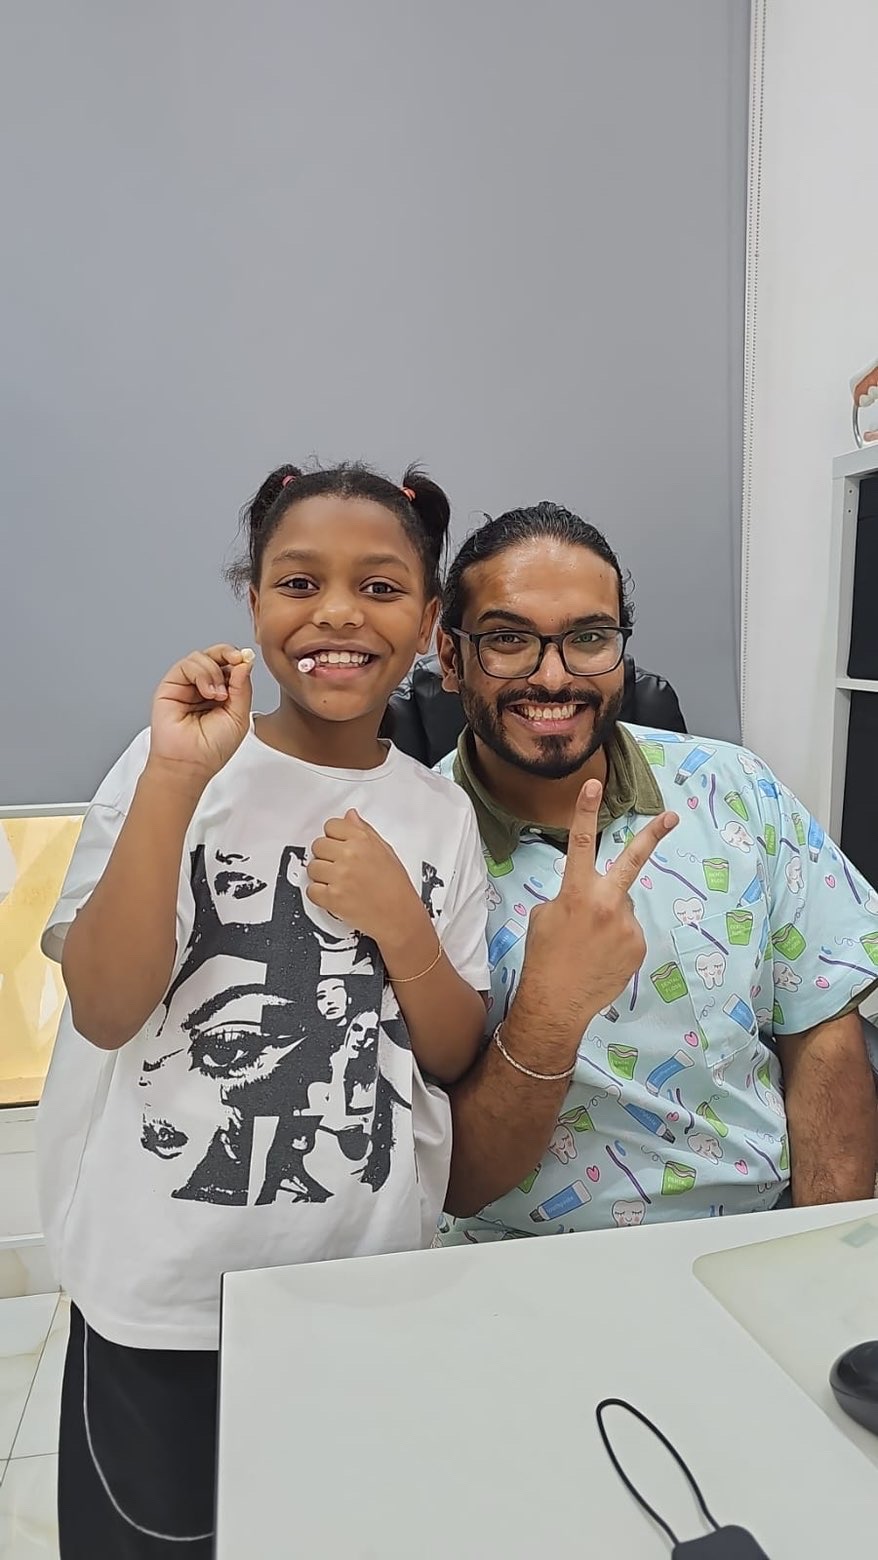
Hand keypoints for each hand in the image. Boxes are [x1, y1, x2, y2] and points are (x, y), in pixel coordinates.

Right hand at [149, 645, 253, 781]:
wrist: (191, 763)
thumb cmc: (212, 748)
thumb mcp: (239, 716)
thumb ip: (242, 688)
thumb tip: (245, 662)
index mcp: (223, 693)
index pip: (230, 665)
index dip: (238, 659)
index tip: (247, 660)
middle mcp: (204, 686)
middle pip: (215, 655)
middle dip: (227, 653)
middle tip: (237, 660)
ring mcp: (187, 685)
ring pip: (201, 657)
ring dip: (214, 671)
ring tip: (218, 695)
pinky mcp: (170, 686)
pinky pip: (186, 665)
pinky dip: (201, 673)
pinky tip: (207, 692)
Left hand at [307, 810, 417, 942]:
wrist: (399, 916)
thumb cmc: (396, 885)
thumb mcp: (385, 850)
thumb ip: (364, 831)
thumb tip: (349, 816)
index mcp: (362, 840)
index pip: (331, 826)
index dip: (334, 838)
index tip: (339, 847)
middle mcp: (349, 855)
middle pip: (318, 846)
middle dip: (325, 856)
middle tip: (339, 868)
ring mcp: (339, 877)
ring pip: (312, 867)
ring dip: (321, 875)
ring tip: (338, 882)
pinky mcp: (332, 898)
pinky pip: (311, 890)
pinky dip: (319, 894)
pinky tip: (334, 895)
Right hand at [522, 779, 677, 1027]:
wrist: (557, 1002)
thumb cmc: (543, 957)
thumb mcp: (544, 917)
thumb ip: (569, 896)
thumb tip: (589, 896)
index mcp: (576, 892)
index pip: (579, 843)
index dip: (584, 812)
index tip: (592, 785)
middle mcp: (606, 904)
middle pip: (632, 861)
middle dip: (652, 835)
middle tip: (672, 816)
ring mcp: (627, 925)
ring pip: (623, 907)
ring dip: (610, 918)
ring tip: (591, 944)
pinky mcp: (638, 945)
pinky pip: (629, 931)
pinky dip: (617, 939)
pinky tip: (601, 956)